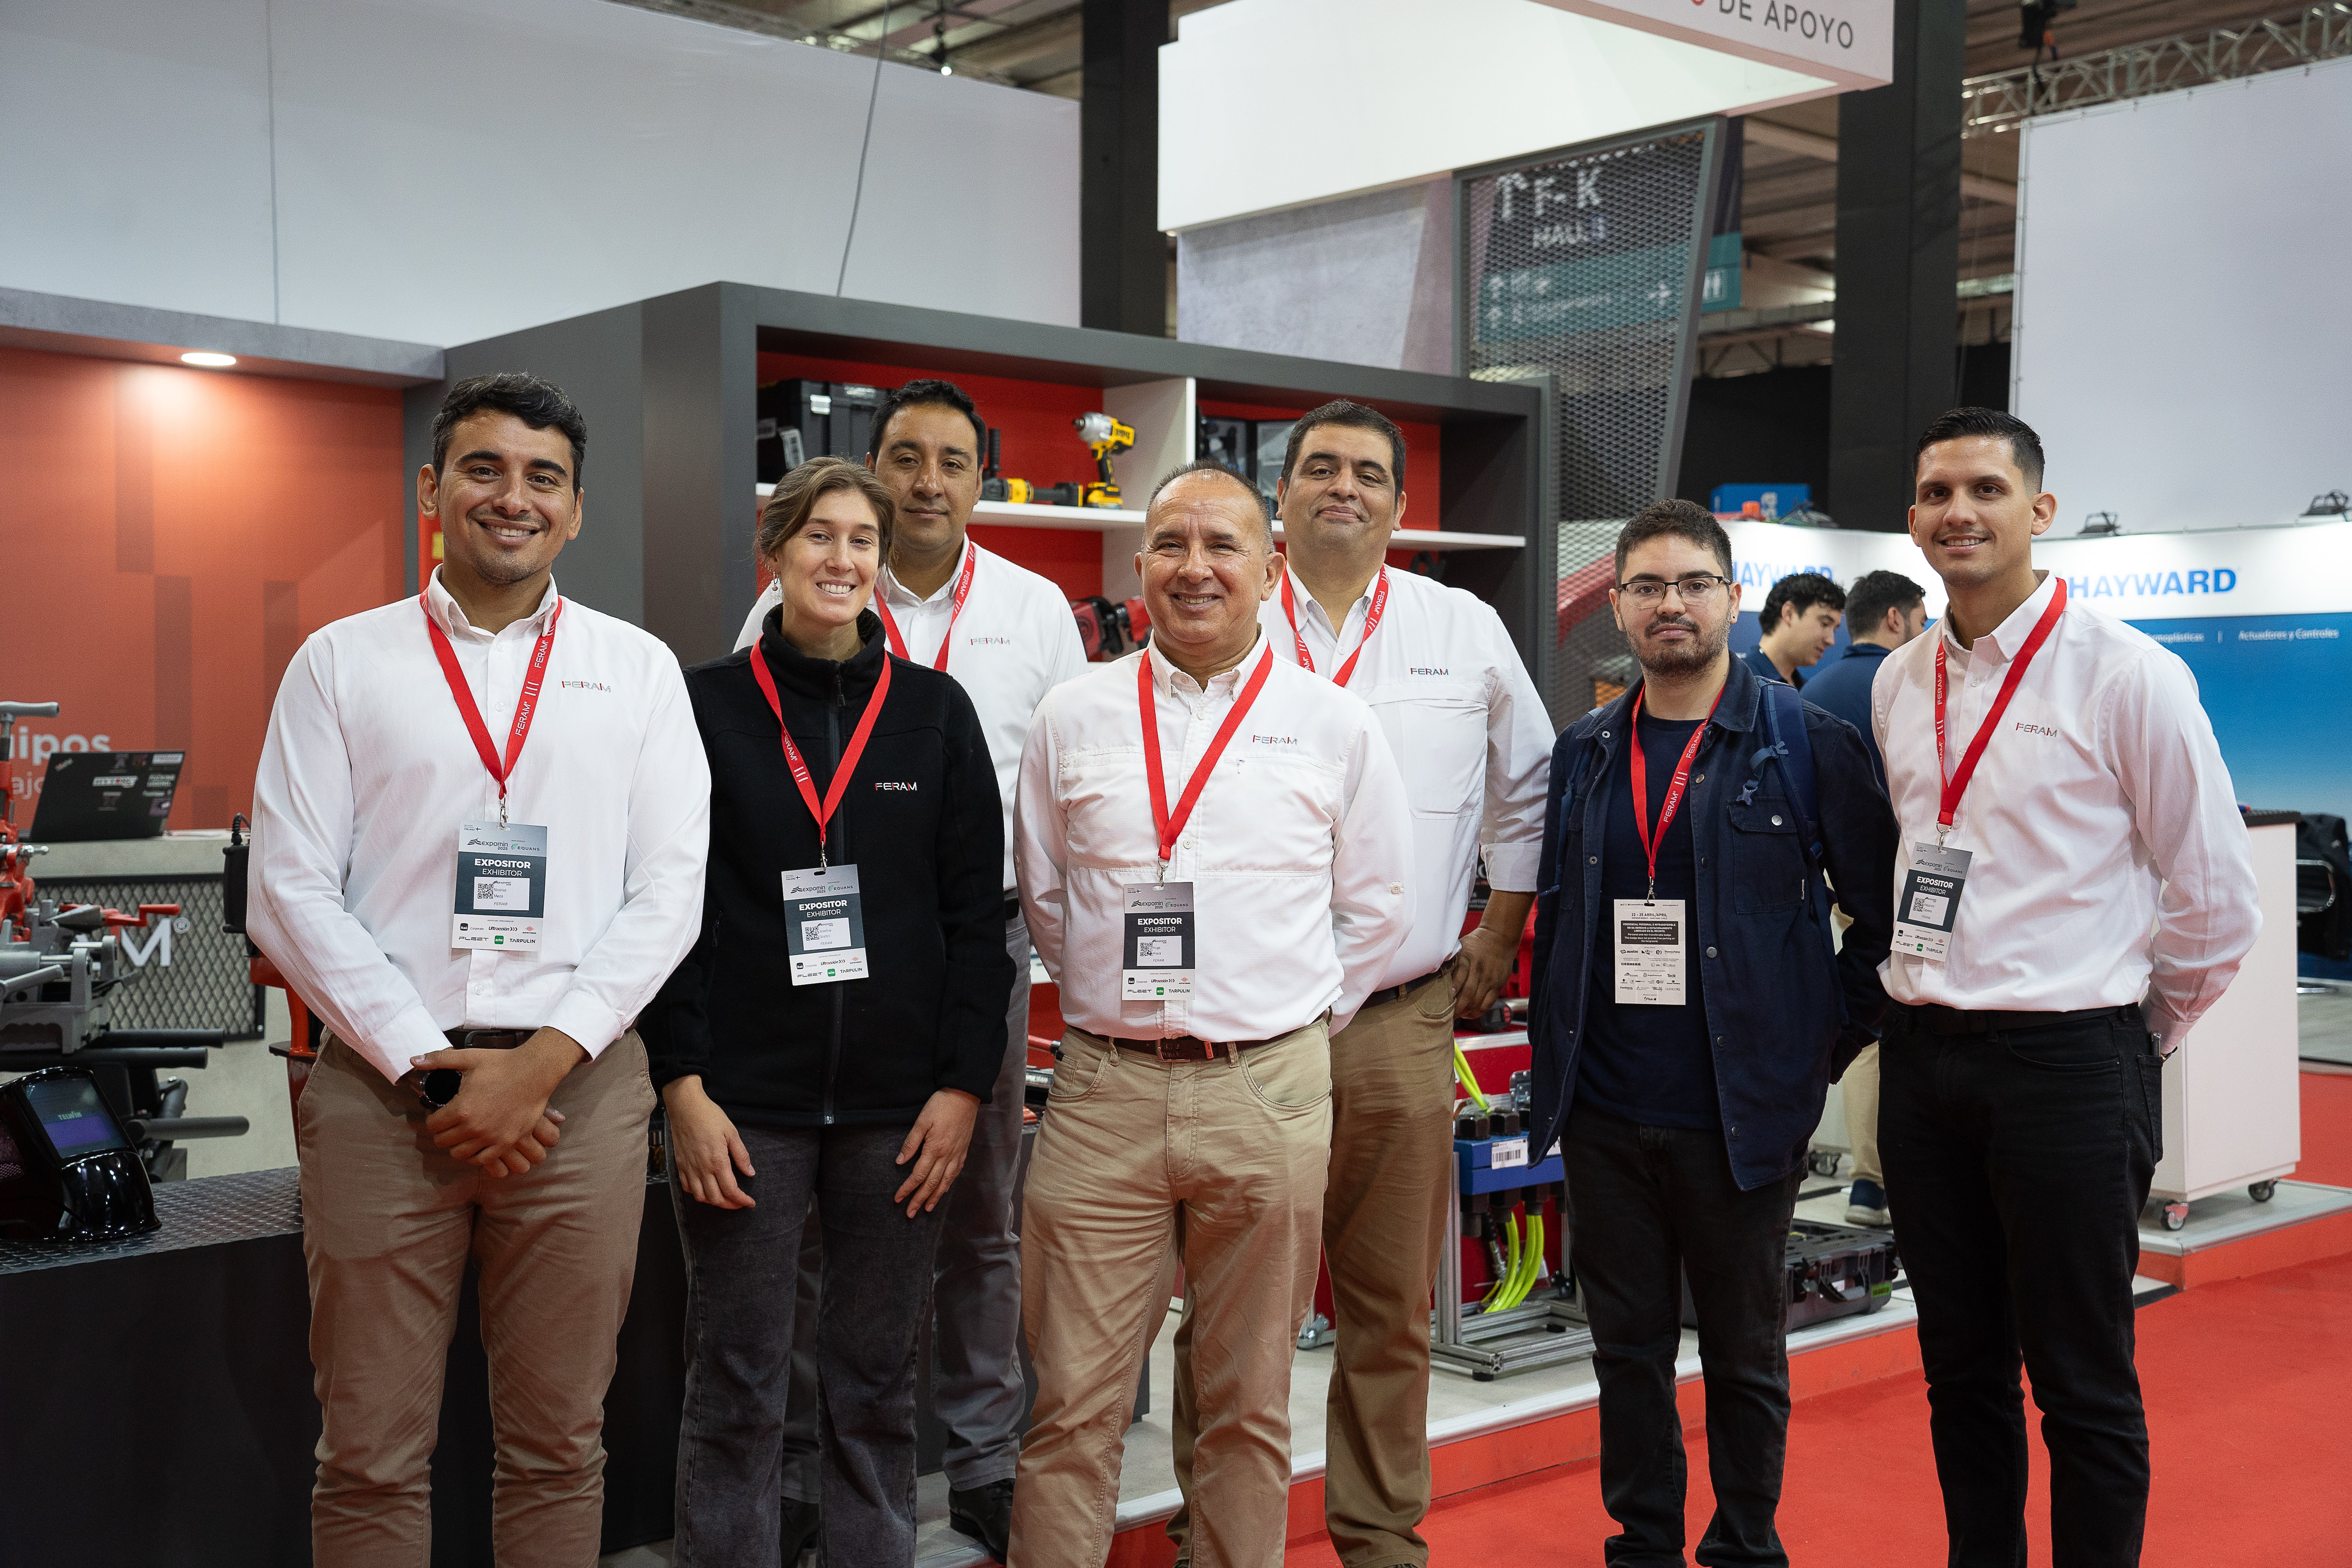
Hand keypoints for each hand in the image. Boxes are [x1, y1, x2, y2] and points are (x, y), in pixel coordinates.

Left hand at [412, 1027, 583, 1174]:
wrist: (535, 1072)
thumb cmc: (502, 1063)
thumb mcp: (468, 1058)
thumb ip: (438, 1060)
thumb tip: (414, 1060)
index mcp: (461, 1108)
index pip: (432, 1126)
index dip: (433, 1119)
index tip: (439, 1114)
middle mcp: (474, 1127)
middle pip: (443, 1142)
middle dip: (442, 1133)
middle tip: (450, 1124)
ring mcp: (491, 1137)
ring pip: (460, 1154)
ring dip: (458, 1145)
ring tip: (463, 1134)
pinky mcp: (507, 1142)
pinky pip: (483, 1160)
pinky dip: (476, 1154)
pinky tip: (477, 1144)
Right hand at [663, 1076, 756, 1208]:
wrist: (685, 1107)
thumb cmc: (710, 1116)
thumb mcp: (731, 1133)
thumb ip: (741, 1155)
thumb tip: (750, 1172)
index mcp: (717, 1161)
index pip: (731, 1190)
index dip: (742, 1200)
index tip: (750, 1202)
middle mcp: (702, 1169)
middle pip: (716, 1198)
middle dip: (730, 1205)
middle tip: (739, 1203)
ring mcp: (689, 1168)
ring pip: (701, 1197)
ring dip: (714, 1202)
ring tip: (724, 1198)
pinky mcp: (680, 1165)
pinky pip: (688, 1188)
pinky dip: (698, 1194)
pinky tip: (706, 1190)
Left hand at [894, 1089, 980, 1216]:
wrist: (964, 1095)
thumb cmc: (941, 1105)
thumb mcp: (921, 1120)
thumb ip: (911, 1142)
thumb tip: (900, 1162)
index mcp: (934, 1149)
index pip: (917, 1175)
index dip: (907, 1189)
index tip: (897, 1199)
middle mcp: (946, 1156)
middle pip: (931, 1184)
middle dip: (919, 1200)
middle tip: (910, 1214)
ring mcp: (957, 1154)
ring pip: (945, 1182)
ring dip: (935, 1197)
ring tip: (927, 1209)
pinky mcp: (963, 1151)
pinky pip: (955, 1173)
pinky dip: (948, 1185)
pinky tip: (944, 1190)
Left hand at [1453, 891, 1531, 1018]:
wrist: (1499, 937)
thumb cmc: (1476, 943)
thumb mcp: (1461, 947)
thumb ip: (1451, 961)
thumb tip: (1433, 972)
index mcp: (1467, 960)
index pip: (1458, 979)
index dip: (1450, 992)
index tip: (1441, 1001)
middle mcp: (1479, 970)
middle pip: (1468, 994)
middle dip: (1456, 1007)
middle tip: (1446, 1014)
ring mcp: (1489, 979)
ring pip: (1477, 1001)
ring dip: (1466, 1011)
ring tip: (1456, 1016)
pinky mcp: (1498, 985)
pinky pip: (1488, 1003)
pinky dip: (1478, 1011)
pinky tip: (1469, 1013)